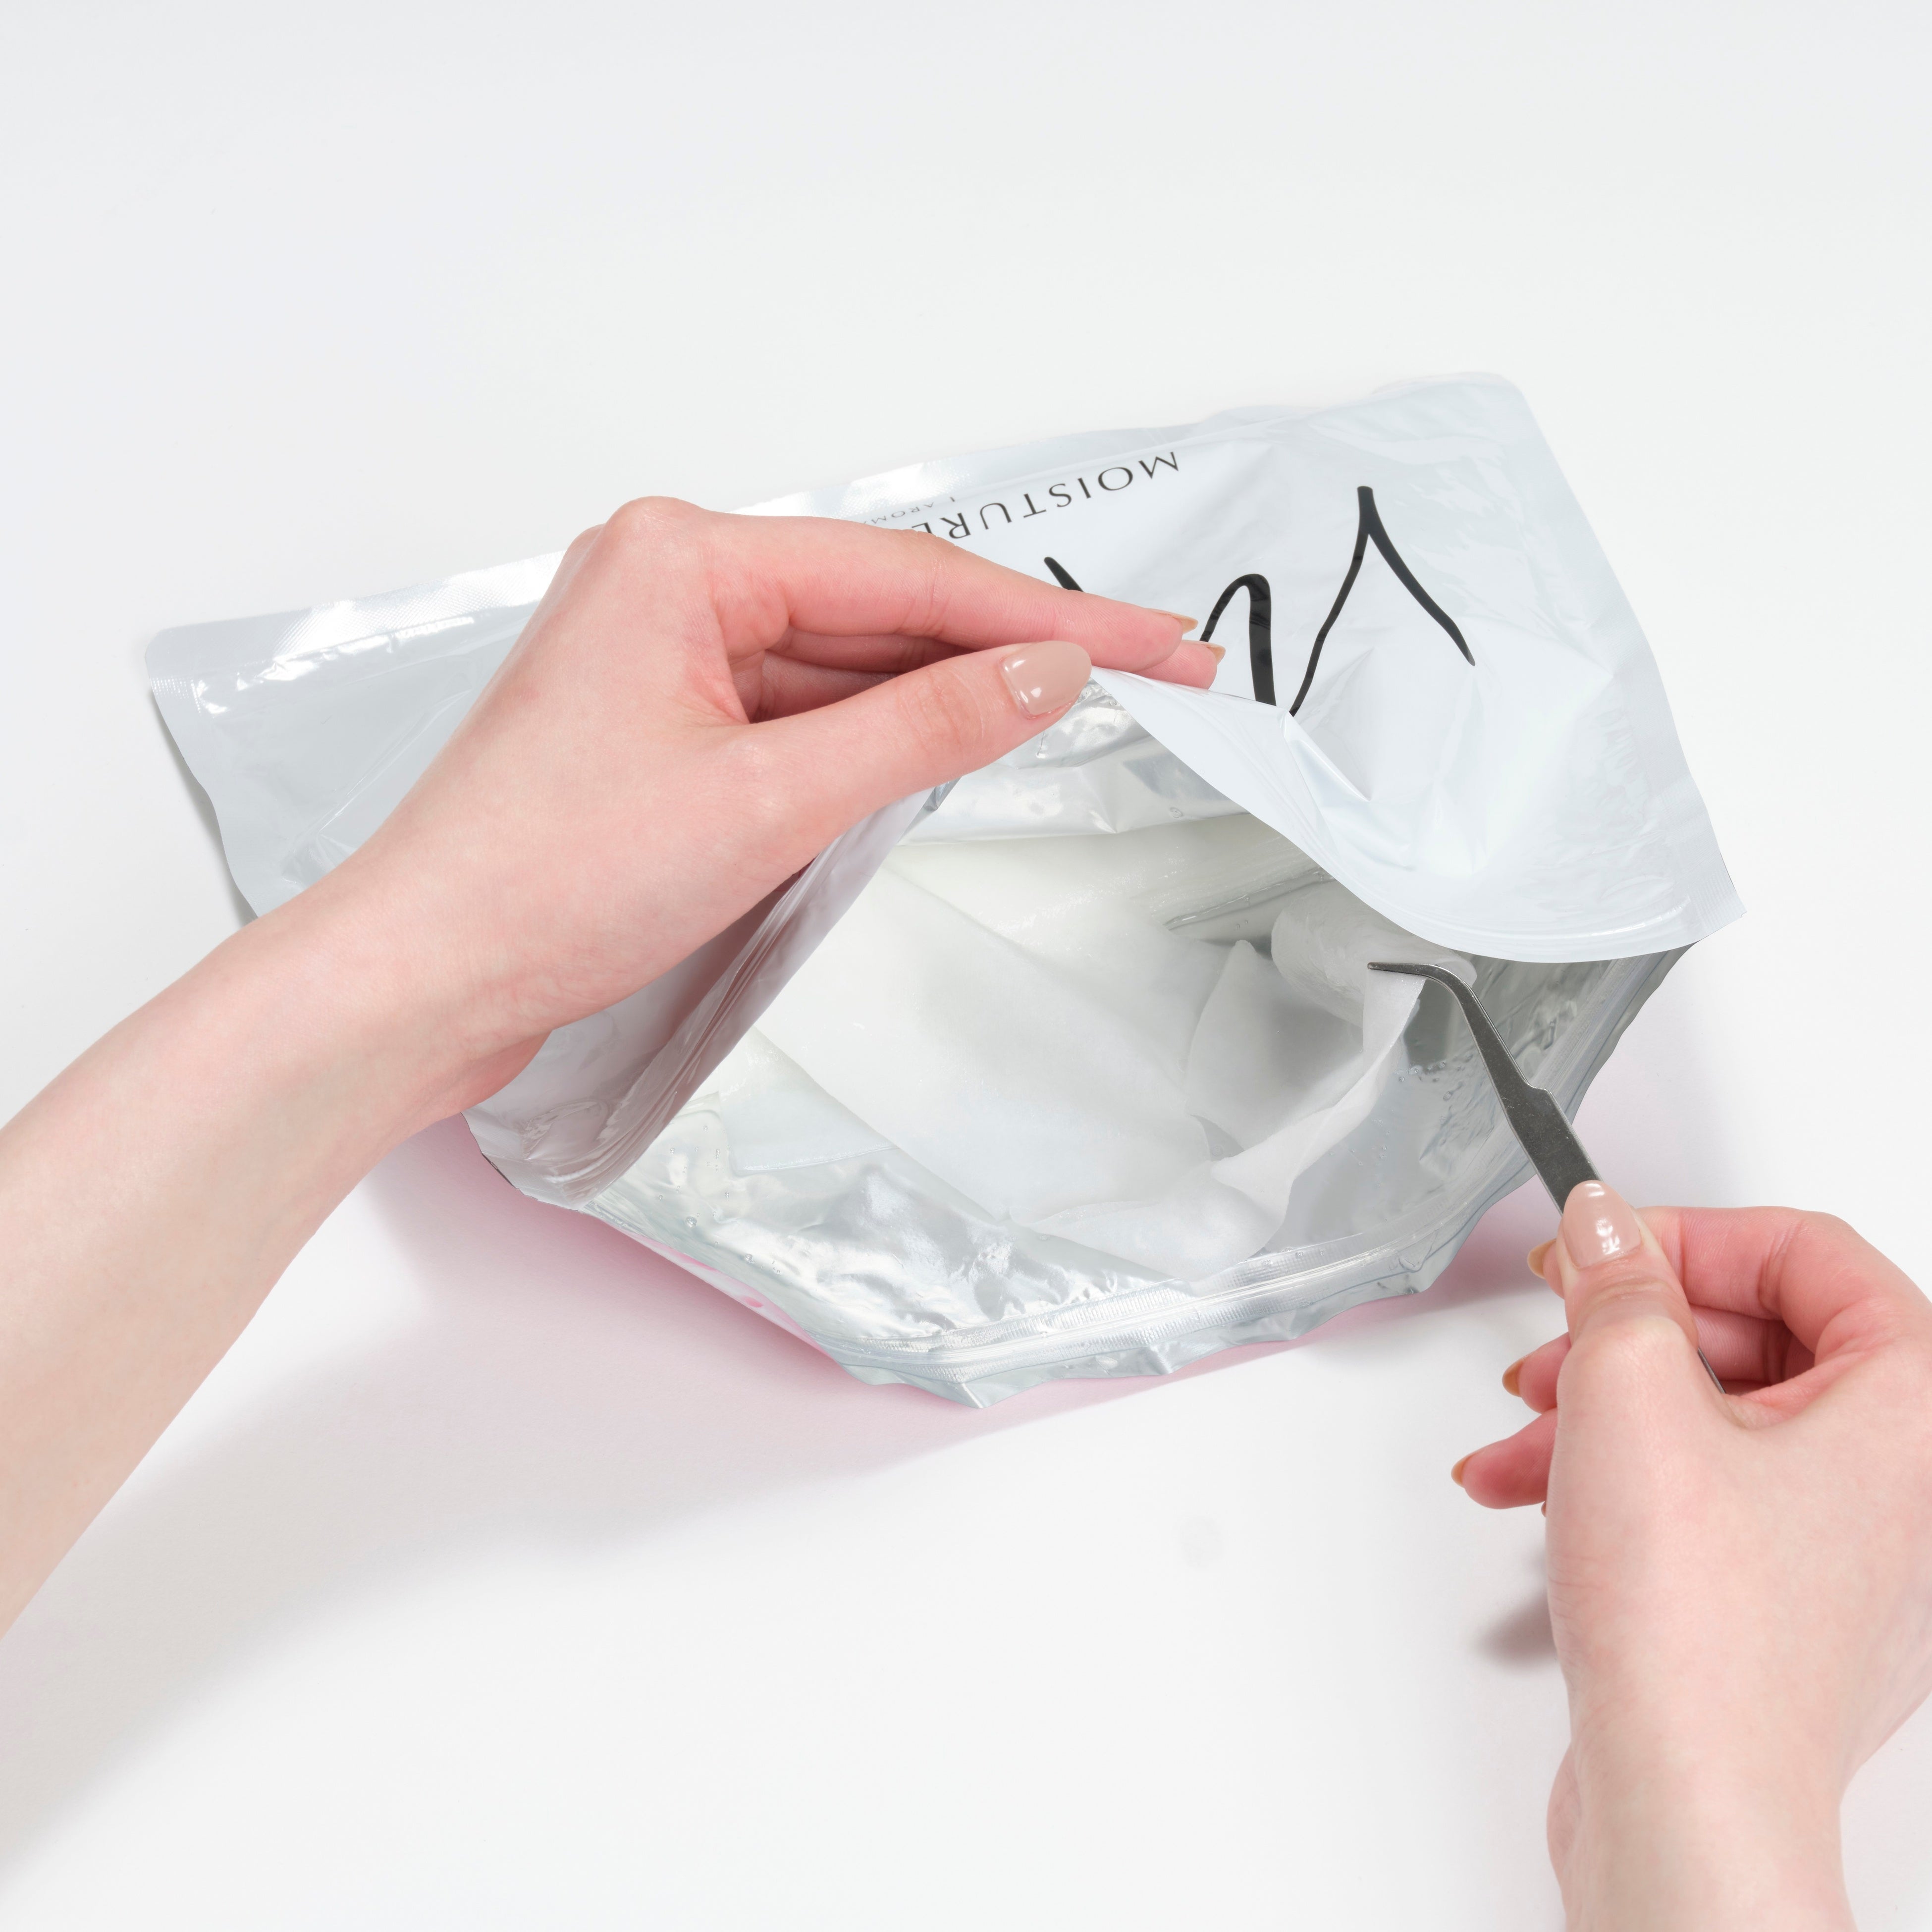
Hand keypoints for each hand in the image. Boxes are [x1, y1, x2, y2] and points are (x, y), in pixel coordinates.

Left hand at [0, 500, 1210, 1630]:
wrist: (418, 981)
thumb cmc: (547, 882)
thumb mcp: (772, 798)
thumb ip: (925, 727)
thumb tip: (1048, 672)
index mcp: (683, 558)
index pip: (909, 578)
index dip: (1049, 614)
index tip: (1159, 639)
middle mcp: (669, 583)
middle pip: (882, 611)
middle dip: (1012, 649)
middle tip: (1155, 670)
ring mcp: (663, 657)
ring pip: (844, 666)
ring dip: (945, 700)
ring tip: (1077, 713)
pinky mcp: (661, 727)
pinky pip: (798, 715)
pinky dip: (874, 741)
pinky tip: (948, 755)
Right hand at [1455, 1186, 1931, 1929]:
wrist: (1688, 1805)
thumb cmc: (1700, 1632)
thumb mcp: (1627, 1391)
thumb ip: (1615, 1281)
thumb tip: (1606, 1224)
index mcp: (1909, 1409)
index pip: (1808, 1252)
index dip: (1689, 1233)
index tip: (1603, 1247)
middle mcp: (1899, 1479)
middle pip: (1758, 1333)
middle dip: (1629, 1328)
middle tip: (1554, 1334)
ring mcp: (1846, 1549)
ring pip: (1717, 1416)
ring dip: (1603, 1402)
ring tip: (1522, 1429)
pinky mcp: (1782, 1602)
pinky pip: (1705, 1492)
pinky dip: (1619, 1474)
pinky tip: (1536, 1488)